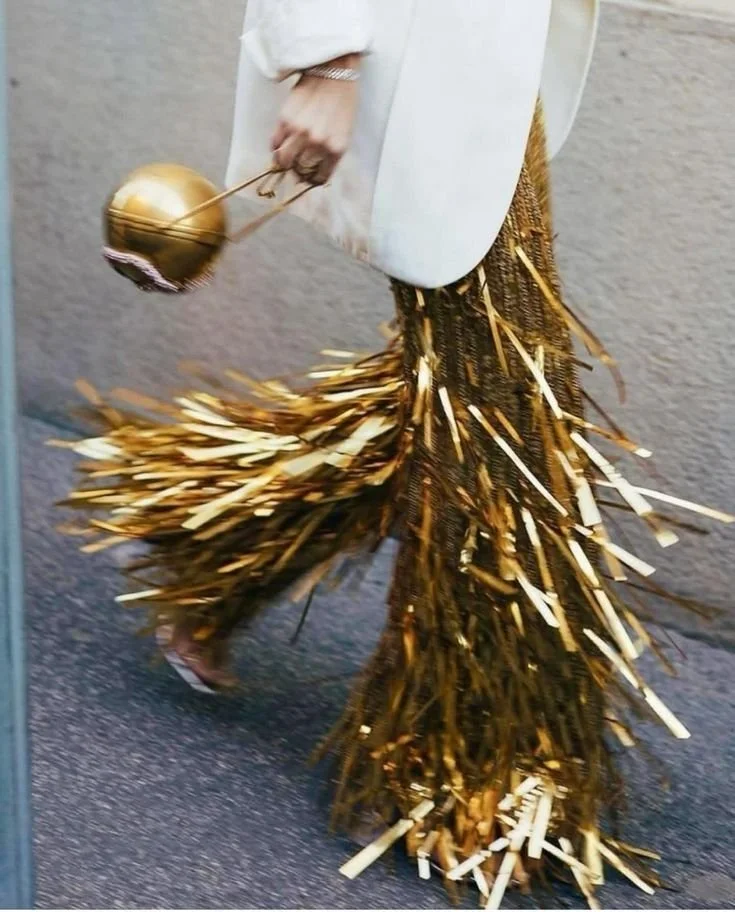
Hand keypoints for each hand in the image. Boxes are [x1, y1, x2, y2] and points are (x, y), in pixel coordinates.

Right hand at [271, 55, 359, 184]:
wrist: (334, 70)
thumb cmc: (342, 100)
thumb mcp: (344, 131)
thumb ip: (330, 152)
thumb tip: (313, 170)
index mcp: (336, 149)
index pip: (319, 178)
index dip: (312, 179)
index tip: (308, 177)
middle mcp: (318, 144)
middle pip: (300, 171)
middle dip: (297, 171)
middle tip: (295, 166)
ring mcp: (300, 132)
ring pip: (283, 161)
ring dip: (282, 162)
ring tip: (284, 157)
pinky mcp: (285, 120)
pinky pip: (274, 143)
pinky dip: (275, 146)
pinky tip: (280, 142)